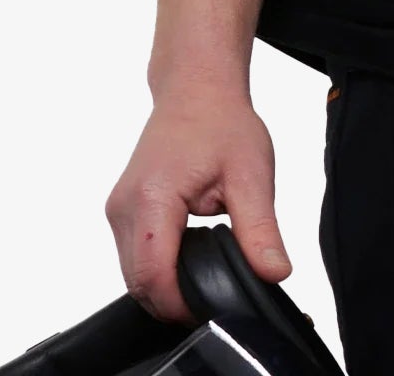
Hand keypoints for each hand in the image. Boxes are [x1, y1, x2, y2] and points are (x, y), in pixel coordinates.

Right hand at [104, 79, 291, 324]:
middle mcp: (125, 206)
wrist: (197, 87)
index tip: (214, 307)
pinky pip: (132, 254)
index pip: (153, 276)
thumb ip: (261, 230)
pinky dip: (156, 265)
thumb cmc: (221, 121)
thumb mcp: (252, 175)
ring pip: (131, 273)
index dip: (181, 304)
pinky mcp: (121, 208)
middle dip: (174, 299)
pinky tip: (187, 256)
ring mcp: (118, 207)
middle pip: (138, 282)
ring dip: (164, 282)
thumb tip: (275, 272)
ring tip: (205, 273)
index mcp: (153, 197)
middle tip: (216, 293)